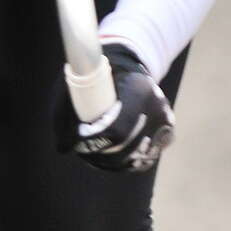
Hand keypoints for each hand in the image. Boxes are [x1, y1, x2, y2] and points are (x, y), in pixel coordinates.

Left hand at [53, 42, 174, 174]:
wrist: (131, 66)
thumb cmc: (98, 74)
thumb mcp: (77, 82)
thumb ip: (64, 114)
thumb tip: (63, 149)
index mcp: (139, 90)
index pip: (117, 131)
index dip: (95, 142)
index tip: (77, 142)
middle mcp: (158, 108)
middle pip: (126, 149)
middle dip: (99, 155)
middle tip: (81, 150)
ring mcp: (165, 123)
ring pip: (137, 159)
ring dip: (111, 163)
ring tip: (91, 156)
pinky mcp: (167, 134)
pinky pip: (145, 159)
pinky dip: (126, 164)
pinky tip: (109, 160)